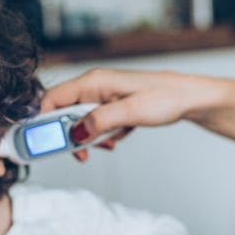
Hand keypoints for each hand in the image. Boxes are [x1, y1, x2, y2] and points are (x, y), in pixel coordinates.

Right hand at [41, 68, 219, 160]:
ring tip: (108, 145)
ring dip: (90, 138)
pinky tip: (118, 139)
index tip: (47, 143)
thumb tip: (76, 133)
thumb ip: (100, 122)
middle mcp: (96, 87)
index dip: (44, 121)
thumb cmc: (166, 97)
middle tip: (82, 153)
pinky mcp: (114, 107)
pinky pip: (98, 124)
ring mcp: (105, 97)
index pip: (53, 98)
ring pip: (82, 121)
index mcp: (94, 82)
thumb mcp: (131, 112)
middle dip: (71, 135)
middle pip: (65, 113)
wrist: (190, 99)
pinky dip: (105, 136)